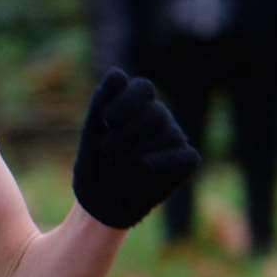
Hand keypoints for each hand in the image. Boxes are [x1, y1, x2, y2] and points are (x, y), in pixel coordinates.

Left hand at [72, 68, 200, 228]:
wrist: (100, 203)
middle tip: (107, 150)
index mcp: (136, 105)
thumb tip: (117, 74)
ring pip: (167, 132)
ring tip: (118, 163)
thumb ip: (102, 103)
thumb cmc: (94, 166)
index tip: (107, 120)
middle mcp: (158, 116)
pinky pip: (185, 155)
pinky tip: (143, 166)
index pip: (142, 88)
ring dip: (137, 149)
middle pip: (155, 111)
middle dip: (126, 132)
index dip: (126, 100)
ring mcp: (173, 137)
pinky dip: (163, 160)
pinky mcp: (185, 161)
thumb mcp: (91, 134)